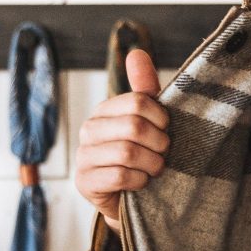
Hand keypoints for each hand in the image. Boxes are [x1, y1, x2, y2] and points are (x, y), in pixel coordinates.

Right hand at [74, 49, 168, 232]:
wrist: (132, 198)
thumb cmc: (144, 154)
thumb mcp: (150, 122)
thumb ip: (145, 90)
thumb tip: (137, 52)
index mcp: (105, 110)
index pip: (138, 102)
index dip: (161, 118)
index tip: (167, 130)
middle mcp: (89, 129)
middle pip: (134, 127)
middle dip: (159, 144)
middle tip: (164, 153)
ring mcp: (83, 156)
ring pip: (127, 153)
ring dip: (151, 164)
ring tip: (155, 169)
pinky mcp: (84, 181)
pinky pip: (119, 176)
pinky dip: (139, 181)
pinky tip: (141, 182)